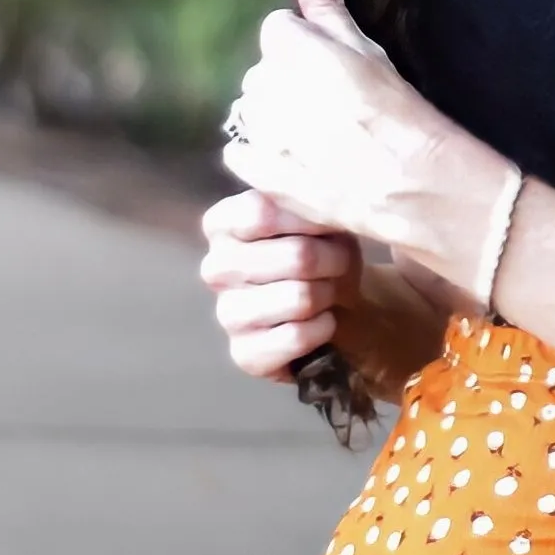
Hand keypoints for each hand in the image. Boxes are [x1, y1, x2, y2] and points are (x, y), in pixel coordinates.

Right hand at [200, 188, 364, 380]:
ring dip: (330, 294)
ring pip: (301, 298)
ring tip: (328, 291)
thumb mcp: (323, 216)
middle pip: (296, 256)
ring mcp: (226, 314)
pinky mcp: (244, 354)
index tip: (329, 224)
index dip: (311, 219)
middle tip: (338, 262)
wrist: (339, 307)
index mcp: (224, 223)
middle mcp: (215, 267)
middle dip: (334, 260)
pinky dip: (324, 328)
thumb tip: (320, 199)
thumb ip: (310, 203)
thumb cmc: (325, 250)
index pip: (263, 211)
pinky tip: (321, 322)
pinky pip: (299, 337)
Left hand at [220, 0, 515, 298]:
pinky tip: (301, 162)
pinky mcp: (261, 175)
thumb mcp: (370, 50)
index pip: (279, 28)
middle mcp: (272, 89)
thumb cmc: (403, 114)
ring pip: (253, 110)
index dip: (308, 46)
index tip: (338, 69)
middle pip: (265, 69)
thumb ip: (328, 2)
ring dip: (278, 118)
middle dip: (292, 82)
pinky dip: (262, 155)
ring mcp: (263, 135)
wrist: (418, 189)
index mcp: (296, 51)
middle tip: (338, 107)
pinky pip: (240, 152)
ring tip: (325, 138)